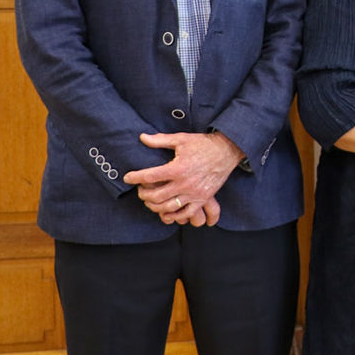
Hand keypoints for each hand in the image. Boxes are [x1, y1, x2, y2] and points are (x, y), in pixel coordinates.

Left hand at [123, 131, 243, 226]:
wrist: (227, 151)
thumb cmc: (203, 144)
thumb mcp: (181, 139)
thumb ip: (160, 140)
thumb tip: (142, 138)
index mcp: (178, 168)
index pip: (150, 176)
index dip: (135, 178)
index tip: (128, 177)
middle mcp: (185, 183)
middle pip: (156, 196)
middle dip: (143, 194)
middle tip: (140, 190)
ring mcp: (194, 193)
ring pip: (168, 207)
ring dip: (155, 206)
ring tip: (150, 201)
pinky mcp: (202, 199)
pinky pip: (186, 213)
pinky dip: (173, 216)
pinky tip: (166, 213)